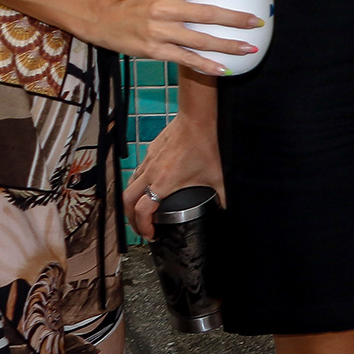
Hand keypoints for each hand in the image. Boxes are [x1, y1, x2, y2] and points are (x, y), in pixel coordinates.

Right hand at [82, 0, 263, 75]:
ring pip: (200, 40)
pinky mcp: (154, 50)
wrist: (99, 17)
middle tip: (257, 22)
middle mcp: (163, 8)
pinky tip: (223, 69)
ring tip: (249, 48)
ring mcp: (159, 31)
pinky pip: (185, 59)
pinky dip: (206, 65)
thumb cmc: (133, 1)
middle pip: (206, 14)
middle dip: (235, 20)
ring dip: (228, 45)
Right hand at [124, 111, 224, 239]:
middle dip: (130, 219)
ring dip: (132, 201)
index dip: (142, 227)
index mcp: (163, 183)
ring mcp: (148, 162)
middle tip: (141, 228)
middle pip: (126, 202)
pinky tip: (151, 185)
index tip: (150, 234)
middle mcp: (150, 174)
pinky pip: (138, 172)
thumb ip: (223, 196)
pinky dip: (139, 183)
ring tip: (142, 210)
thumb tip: (227, 209)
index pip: (141, 212)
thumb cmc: (206, 144)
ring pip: (129, 186)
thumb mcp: (218, 176)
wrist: (198, 119)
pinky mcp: (150, 152)